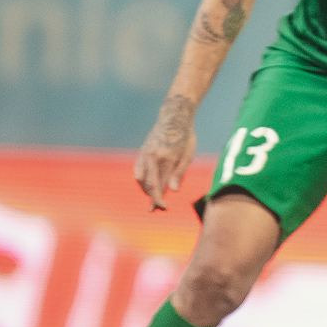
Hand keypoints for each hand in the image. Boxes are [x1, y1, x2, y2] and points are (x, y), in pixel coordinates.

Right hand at [134, 95, 197, 210]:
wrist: (174, 117)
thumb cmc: (185, 137)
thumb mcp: (188, 154)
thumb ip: (179, 173)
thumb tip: (173, 191)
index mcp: (167, 158)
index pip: (160, 185)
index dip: (160, 199)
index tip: (163, 209)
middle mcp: (153, 157)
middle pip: (149, 184)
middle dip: (153, 199)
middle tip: (157, 209)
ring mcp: (145, 154)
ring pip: (141, 179)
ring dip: (146, 190)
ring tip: (155, 197)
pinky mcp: (141, 152)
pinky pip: (138, 171)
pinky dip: (142, 181)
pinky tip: (148, 186)